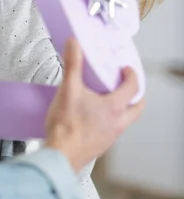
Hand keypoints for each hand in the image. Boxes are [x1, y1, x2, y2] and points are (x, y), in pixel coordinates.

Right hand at [45, 39, 144, 172]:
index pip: (133, 88)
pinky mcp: (101, 145)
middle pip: (137, 108)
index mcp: (114, 107)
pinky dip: (110, 120)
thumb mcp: (68, 88)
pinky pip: (113, 129)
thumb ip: (73, 64)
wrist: (61, 154)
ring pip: (125, 120)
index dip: (132, 76)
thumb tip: (74, 44)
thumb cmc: (66, 126)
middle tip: (126, 85)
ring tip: (108, 98)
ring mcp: (111, 136)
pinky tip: (94, 116)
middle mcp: (117, 123)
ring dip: (123, 108)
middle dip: (135, 95)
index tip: (126, 69)